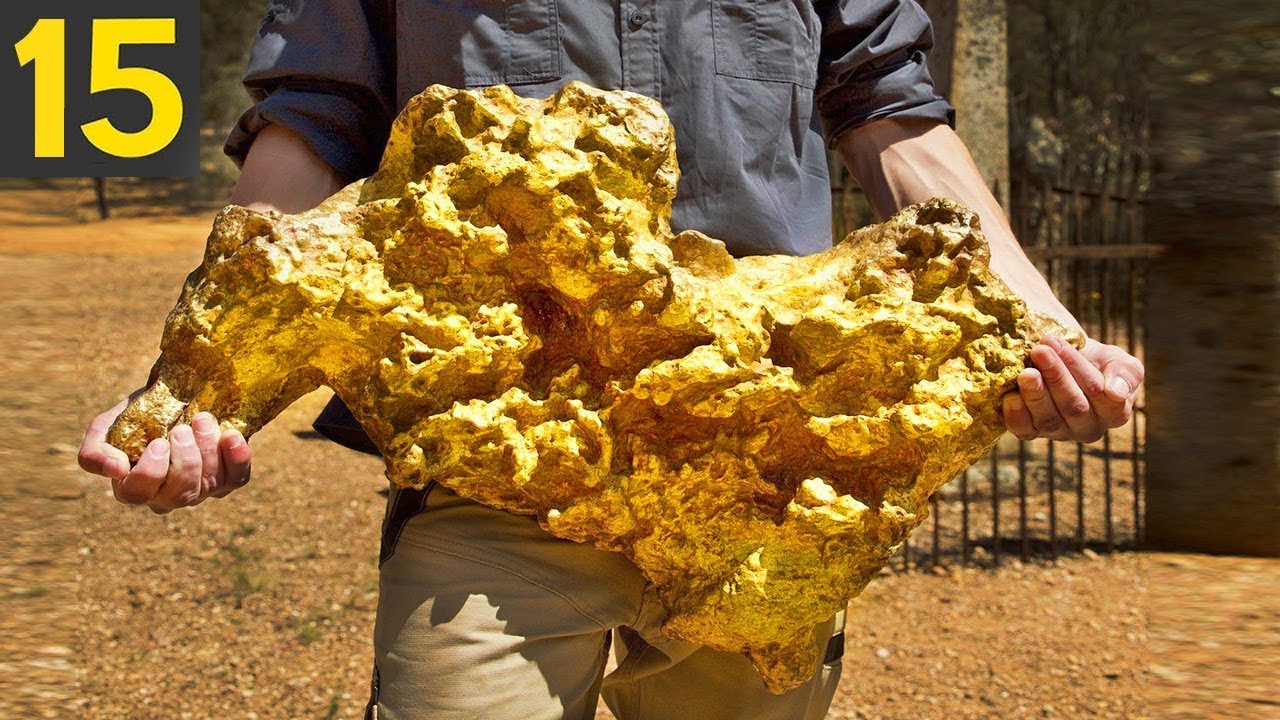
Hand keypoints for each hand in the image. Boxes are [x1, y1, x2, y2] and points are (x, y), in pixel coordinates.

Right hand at [78, 393, 251, 513]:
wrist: (178, 400)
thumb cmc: (137, 418)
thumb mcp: (107, 427)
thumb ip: (95, 451)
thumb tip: (116, 470)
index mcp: (132, 487)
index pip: (136, 494)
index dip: (150, 472)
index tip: (159, 441)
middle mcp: (166, 497)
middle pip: (179, 496)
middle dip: (185, 461)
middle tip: (183, 429)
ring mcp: (199, 490)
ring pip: (208, 486)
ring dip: (208, 451)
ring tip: (203, 419)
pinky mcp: (227, 479)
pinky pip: (237, 479)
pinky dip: (238, 458)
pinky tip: (230, 435)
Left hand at [1002, 336, 1143, 442]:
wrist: (1059, 360)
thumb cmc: (1093, 360)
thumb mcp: (1116, 359)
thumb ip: (1126, 373)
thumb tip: (1116, 394)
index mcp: (1115, 412)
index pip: (1101, 395)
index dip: (1080, 370)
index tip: (1059, 344)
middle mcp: (1087, 428)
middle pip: (1074, 407)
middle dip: (1056, 377)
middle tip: (1040, 351)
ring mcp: (1059, 432)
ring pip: (1049, 419)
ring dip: (1036, 394)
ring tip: (1025, 372)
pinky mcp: (1032, 432)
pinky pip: (1025, 431)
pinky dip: (1017, 415)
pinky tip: (1011, 397)